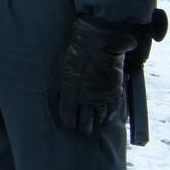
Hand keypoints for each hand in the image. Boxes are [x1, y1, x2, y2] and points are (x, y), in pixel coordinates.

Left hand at [50, 15, 136, 133]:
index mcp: (70, 94)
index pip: (68, 119)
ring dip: (93, 124)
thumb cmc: (74, 54)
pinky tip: (102, 118)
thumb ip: (57, 90)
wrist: (97, 43)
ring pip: (97, 121)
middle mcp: (85, 100)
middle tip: (80, 126)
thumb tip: (55, 106)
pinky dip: (106, 118)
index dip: (68, 123)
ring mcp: (101, 98)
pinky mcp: (114, 94)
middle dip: (81, 126)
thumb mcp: (58, 71)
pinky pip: (110, 113)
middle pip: (84, 124)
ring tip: (91, 124)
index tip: (68, 123)